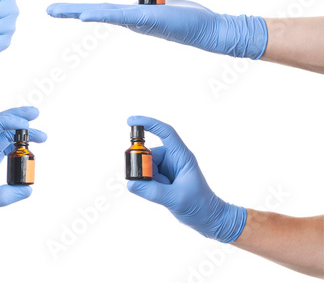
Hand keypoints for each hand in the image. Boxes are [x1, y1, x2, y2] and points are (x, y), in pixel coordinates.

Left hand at [0, 107, 46, 239]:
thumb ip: (3, 196)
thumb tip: (27, 189)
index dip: (8, 121)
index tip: (26, 126)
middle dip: (17, 116)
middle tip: (36, 114)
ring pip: (3, 136)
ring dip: (21, 133)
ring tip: (41, 137)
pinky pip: (4, 149)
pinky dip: (18, 147)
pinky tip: (29, 151)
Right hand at [47, 0, 267, 58]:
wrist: (208, 29)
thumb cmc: (189, 18)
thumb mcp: (164, 6)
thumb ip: (150, 5)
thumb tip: (144, 5)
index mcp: (133, 16)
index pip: (103, 10)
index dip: (82, 9)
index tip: (64, 9)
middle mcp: (131, 19)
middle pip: (97, 11)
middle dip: (71, 11)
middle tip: (49, 9)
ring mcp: (137, 20)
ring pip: (103, 13)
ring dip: (79, 11)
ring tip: (58, 10)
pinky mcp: (146, 19)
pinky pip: (119, 15)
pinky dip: (101, 14)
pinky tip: (85, 15)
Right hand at [126, 116, 245, 242]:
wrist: (209, 218)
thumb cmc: (199, 206)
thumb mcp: (175, 199)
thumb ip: (151, 191)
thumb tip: (130, 183)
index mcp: (182, 156)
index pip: (165, 132)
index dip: (148, 123)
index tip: (131, 121)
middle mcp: (174, 158)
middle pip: (150, 153)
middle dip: (143, 166)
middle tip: (149, 182)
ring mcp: (168, 167)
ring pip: (146, 166)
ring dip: (147, 179)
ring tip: (161, 193)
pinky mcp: (163, 177)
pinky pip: (148, 176)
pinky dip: (148, 184)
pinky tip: (159, 195)